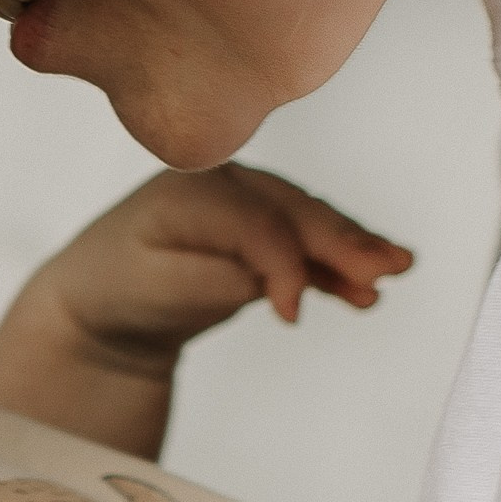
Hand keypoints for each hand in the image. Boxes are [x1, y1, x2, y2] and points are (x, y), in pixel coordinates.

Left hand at [0, 168, 409, 457]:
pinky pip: (306, 245)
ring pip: (309, 223)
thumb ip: (216, 281)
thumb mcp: (157, 289)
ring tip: (398, 269)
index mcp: (189, 192)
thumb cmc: (122, 290)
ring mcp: (246, 200)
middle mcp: (222, 184)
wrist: (101, 297)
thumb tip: (275, 281)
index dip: (283, 265)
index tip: (292, 317)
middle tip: (388, 270)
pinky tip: (367, 291)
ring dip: (354, 248)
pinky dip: (337, 267)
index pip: (255, 223)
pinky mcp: (261, 227)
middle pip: (293, 212)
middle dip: (344, 241)